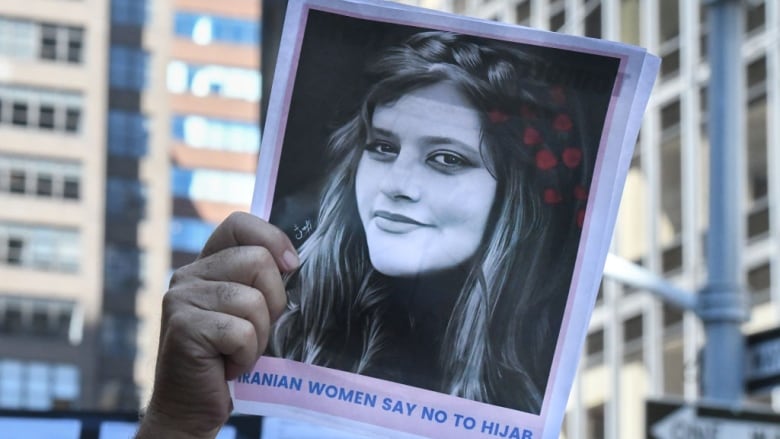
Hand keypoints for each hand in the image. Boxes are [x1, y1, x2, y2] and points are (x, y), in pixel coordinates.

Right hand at [135, 212, 298, 438]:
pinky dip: (246, 355)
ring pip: (253, 301)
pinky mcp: (183, 327)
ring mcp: (181, 299)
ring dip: (259, 336)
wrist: (193, 408)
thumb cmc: (230, 358)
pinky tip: (228, 366)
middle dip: (273, 302)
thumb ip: (262, 282)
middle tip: (255, 331)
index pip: (240, 224)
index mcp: (207, 265)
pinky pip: (241, 332)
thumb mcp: (250, 312)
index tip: (291, 267)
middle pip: (257, 261)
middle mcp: (189, 275)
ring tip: (239, 352)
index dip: (272, 239)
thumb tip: (296, 262)